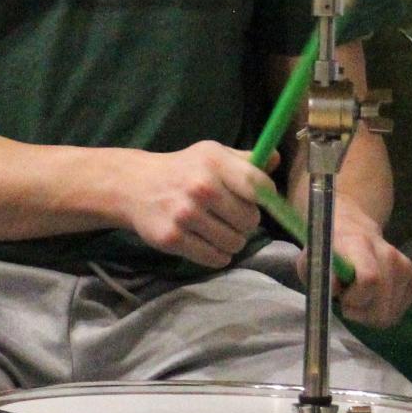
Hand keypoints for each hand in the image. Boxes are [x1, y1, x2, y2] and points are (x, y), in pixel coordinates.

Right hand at [117, 141, 271, 270]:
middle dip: (246, 222)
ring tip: (219, 231)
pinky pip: (215, 258)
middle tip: (231, 217)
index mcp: (213, 162)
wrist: (135, 186)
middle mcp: (200, 187)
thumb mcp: (211, 154)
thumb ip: (245, 159)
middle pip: (250, 220)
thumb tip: (276, 159)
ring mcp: (185, 214)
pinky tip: (209, 244)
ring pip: (234, 243)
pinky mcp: (173, 238)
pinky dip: (218, 256)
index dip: (266, 198)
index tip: (258, 201)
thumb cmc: (183, 169)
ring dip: (233, 241)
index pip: (257, 185)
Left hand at [330, 202, 411, 327]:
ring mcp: (404, 265)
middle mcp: (388, 253)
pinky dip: (384, 312)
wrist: (353, 231)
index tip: (341, 298)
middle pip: (383, 304)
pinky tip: (373, 300)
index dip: (355, 299)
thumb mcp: (312, 260)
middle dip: (362, 313)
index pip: (370, 279)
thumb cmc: (328, 250)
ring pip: (392, 312)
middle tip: (348, 304)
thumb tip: (335, 289)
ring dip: (371, 315)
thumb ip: (318, 274)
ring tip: (359, 300)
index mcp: (360, 245)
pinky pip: (399, 311)